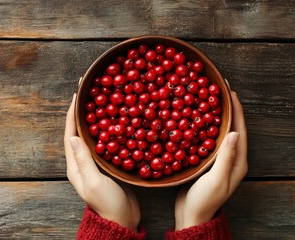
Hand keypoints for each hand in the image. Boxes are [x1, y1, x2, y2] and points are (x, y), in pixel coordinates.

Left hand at [64, 94, 140, 231]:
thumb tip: (73, 136)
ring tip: (102, 103)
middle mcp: (82, 163)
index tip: (76, 96)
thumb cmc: (107, 203)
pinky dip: (108, 131)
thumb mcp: (93, 182)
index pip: (70, 134)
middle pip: (79, 132)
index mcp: (74, 166)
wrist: (122, 220)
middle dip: (82, 113)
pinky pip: (105, 143)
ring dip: (95, 120)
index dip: (71, 115)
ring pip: (92, 136)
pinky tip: (116, 123)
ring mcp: (94, 164)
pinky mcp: (107, 166)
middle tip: (89, 95)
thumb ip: (83, 160)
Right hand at [175, 91, 247, 229]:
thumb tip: (236, 133)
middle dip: (228, 109)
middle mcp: (231, 159)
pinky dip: (204, 127)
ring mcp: (219, 160)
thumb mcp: (216, 179)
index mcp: (238, 162)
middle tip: (218, 91)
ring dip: (215, 117)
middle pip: (232, 128)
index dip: (237, 110)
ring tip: (207, 101)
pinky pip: (208, 140)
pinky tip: (194, 120)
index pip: (241, 130)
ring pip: (219, 132)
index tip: (230, 91)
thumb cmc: (205, 199)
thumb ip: (226, 157)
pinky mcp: (207, 162)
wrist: (192, 215)